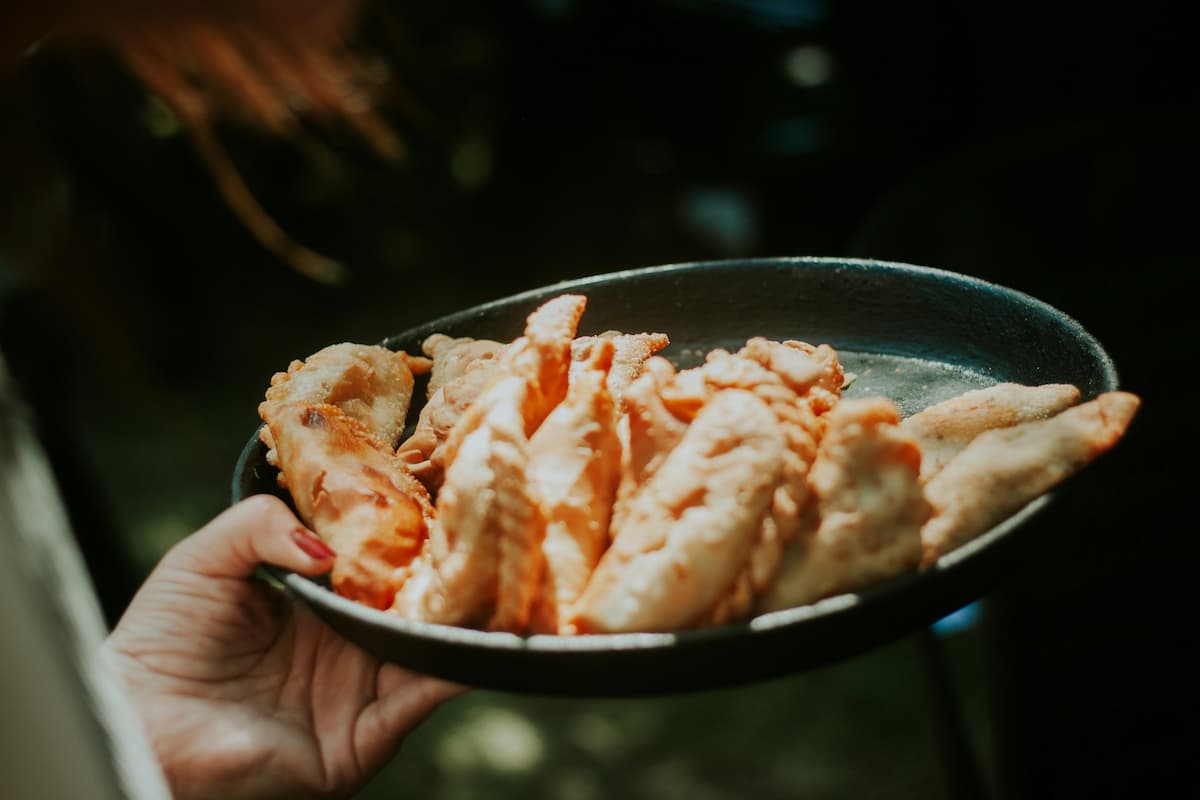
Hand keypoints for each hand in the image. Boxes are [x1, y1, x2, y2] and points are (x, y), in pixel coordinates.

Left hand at [103, 495, 463, 799]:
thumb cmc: (159, 641)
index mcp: (317, 613)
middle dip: (445, 580)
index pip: (379, 573)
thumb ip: (261, 523)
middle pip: (412, 612)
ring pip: (425, 654)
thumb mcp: (206, 557)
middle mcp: (345, 655)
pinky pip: (414, 702)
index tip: (438, 507)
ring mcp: (355, 699)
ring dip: (456, 621)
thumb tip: (329, 546)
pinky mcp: (356, 742)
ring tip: (487, 583)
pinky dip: (446, 670)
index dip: (406, 543)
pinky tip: (463, 637)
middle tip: (479, 540)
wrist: (134, 720)